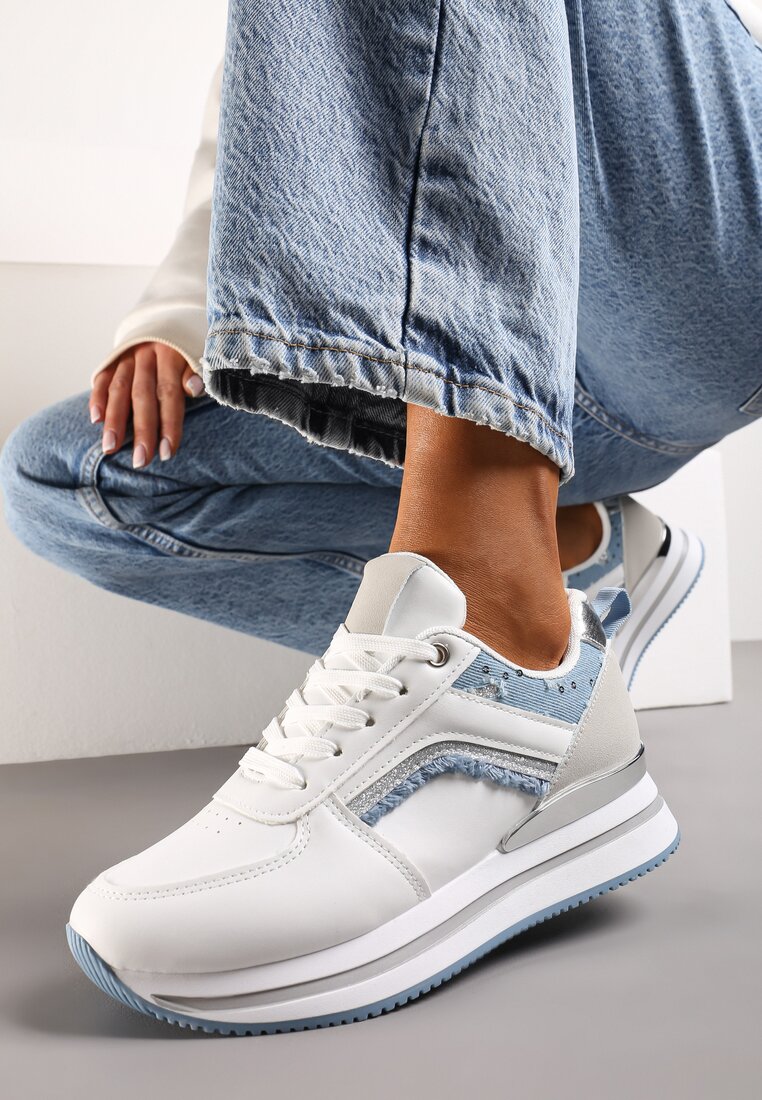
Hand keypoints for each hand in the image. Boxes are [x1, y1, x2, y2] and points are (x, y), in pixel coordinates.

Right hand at [89, 342, 204, 465]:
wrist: (167, 322)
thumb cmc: (187, 352)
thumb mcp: (198, 358)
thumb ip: (196, 374)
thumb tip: (194, 388)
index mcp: (173, 355)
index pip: (170, 395)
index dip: (169, 425)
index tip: (166, 453)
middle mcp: (147, 355)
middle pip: (143, 396)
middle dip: (141, 430)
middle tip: (140, 460)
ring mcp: (127, 356)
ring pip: (118, 389)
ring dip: (114, 420)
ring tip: (110, 448)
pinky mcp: (112, 358)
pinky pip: (102, 378)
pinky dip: (97, 398)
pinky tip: (95, 419)